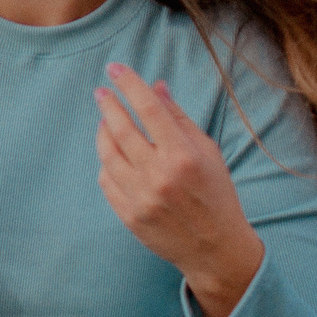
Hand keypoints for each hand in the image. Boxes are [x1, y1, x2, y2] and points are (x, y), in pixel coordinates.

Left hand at [94, 62, 264, 316]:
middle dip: (108, 105)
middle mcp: (160, 176)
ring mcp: (142, 198)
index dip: (130, 85)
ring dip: (103, 132)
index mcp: (184, 156)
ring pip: (108, 155)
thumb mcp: (207, 152)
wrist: (215, 248)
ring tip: (105, 121)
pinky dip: (106, 163)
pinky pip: (106, 181)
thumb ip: (179, 118)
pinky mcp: (129, 216)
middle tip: (101, 92)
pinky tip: (111, 154)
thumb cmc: (215, 193)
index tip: (114, 69)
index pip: (150, 110)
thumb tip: (155, 86)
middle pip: (122, 130)